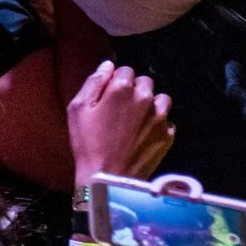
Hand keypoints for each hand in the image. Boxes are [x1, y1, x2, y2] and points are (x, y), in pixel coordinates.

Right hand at [65, 62, 173, 187]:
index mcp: (122, 88)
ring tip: (136, 120)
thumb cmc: (87, 143)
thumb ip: (94, 82)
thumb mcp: (78, 109)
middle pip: (145, 82)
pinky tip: (144, 135)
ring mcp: (160, 118)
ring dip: (150, 104)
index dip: (115, 81)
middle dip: (134, 90)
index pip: (125, 70)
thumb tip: (108, 66)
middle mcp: (146, 98)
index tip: (108, 96)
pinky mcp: (168, 136)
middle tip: (121, 109)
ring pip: (161, 99)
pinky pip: (167, 122)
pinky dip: (157, 125)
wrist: (107, 179)